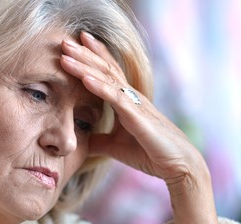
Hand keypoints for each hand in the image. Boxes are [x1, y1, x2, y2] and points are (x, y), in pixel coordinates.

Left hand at [60, 31, 227, 223]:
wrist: (177, 165)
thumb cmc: (150, 153)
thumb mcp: (116, 146)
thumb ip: (99, 140)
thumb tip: (82, 140)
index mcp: (126, 101)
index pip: (107, 72)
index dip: (92, 56)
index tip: (74, 45)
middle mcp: (131, 97)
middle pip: (104, 69)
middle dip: (83, 53)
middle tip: (63, 41)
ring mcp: (135, 104)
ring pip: (107, 78)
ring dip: (85, 64)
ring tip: (66, 51)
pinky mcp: (138, 117)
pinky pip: (116, 98)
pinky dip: (99, 87)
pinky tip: (84, 77)